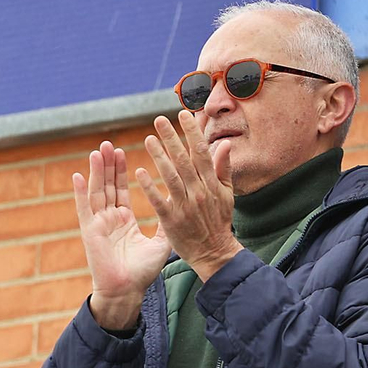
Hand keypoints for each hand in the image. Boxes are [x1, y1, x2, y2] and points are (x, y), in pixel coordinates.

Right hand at [72, 141, 172, 330]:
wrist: (127, 291)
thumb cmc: (142, 273)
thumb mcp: (161, 243)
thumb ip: (168, 222)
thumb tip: (182, 205)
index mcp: (123, 222)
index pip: (122, 190)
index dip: (121, 172)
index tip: (123, 151)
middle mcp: (109, 220)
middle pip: (108, 187)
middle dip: (108, 165)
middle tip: (108, 144)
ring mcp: (98, 225)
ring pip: (97, 192)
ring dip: (97, 171)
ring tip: (98, 151)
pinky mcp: (90, 232)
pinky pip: (84, 208)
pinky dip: (80, 192)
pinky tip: (79, 175)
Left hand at [134, 112, 241, 281]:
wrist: (214, 253)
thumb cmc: (219, 222)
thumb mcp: (227, 194)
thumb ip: (223, 169)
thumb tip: (224, 143)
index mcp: (211, 183)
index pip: (201, 151)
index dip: (192, 132)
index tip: (183, 114)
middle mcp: (199, 191)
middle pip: (184, 159)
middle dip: (172, 138)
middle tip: (158, 120)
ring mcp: (185, 205)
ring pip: (171, 176)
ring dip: (159, 156)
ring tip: (148, 138)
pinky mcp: (172, 221)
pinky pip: (159, 201)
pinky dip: (149, 187)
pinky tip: (139, 172)